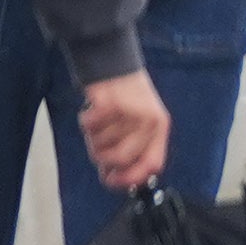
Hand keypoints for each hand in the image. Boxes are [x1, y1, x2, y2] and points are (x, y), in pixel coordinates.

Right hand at [80, 70, 173, 191]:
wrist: (113, 63)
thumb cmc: (125, 96)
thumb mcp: (140, 122)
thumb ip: (134, 148)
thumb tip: (117, 178)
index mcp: (159, 128)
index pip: (152, 164)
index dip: (131, 178)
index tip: (113, 180)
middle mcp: (149, 122)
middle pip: (121, 158)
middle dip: (102, 157)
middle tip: (96, 146)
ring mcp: (130, 113)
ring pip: (101, 142)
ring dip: (92, 135)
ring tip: (98, 122)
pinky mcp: (110, 104)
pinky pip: (89, 126)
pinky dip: (85, 121)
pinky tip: (91, 112)